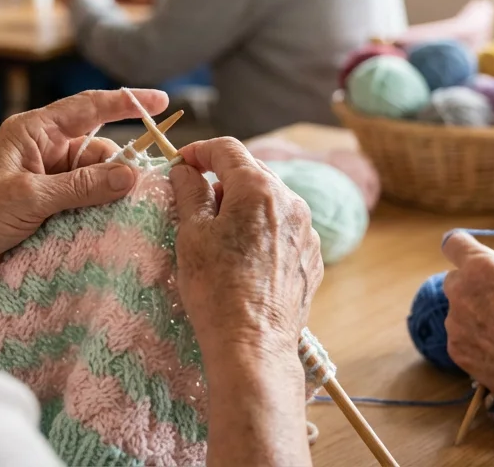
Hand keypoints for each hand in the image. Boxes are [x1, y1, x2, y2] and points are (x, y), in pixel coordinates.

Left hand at [0, 89, 168, 305]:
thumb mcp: (31, 196)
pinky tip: (112, 226)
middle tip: (142, 190)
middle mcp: (44, 151)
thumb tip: (133, 174)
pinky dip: (99, 212)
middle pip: (99, 149)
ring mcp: (46, 181)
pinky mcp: (47, 209)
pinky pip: (85, 203)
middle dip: (120, 166)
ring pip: (96, 180)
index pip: (89, 107)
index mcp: (35, 131)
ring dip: (110, 195)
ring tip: (124, 215)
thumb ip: (83, 185)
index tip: (162, 101)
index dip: (127, 102)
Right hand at [170, 138, 323, 362]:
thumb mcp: (192, 235)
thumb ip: (190, 193)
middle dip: (222, 177)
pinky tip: (243, 254)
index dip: (200, 150)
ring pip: (270, 200)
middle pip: (252, 172)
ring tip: (218, 230)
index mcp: (259, 189)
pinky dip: (262, 229)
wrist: (253, 345)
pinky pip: (284, 228)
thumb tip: (185, 171)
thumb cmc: (216, 289)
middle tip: (195, 197)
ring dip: (243, 204)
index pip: (228, 149)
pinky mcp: (311, 257)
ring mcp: (306, 231)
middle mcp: (291, 202)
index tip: (182, 163)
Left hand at [441, 232, 493, 395]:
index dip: (462, 247)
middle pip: (455, 278)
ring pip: (457, 310)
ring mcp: (455, 323)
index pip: (454, 243)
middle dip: (472, 283)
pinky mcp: (455, 349)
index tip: (470, 253)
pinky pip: (460, 336)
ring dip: (473, 313)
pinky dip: (474, 339)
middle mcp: (461, 292)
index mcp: (482, 268)